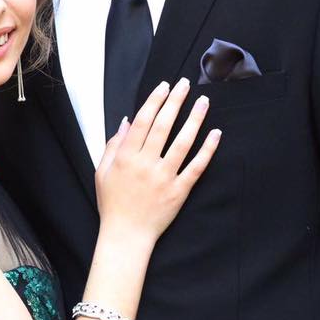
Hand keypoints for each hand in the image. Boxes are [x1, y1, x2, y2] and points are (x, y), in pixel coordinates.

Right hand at [95, 79, 220, 246]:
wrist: (125, 235)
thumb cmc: (112, 203)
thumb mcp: (103, 172)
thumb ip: (113, 145)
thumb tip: (126, 121)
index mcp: (126, 157)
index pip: (143, 121)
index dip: (155, 101)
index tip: (164, 86)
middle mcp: (145, 164)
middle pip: (163, 126)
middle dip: (175, 101)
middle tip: (184, 84)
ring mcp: (164, 177)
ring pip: (182, 142)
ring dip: (194, 120)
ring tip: (203, 102)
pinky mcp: (178, 191)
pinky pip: (196, 167)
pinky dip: (207, 150)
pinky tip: (216, 134)